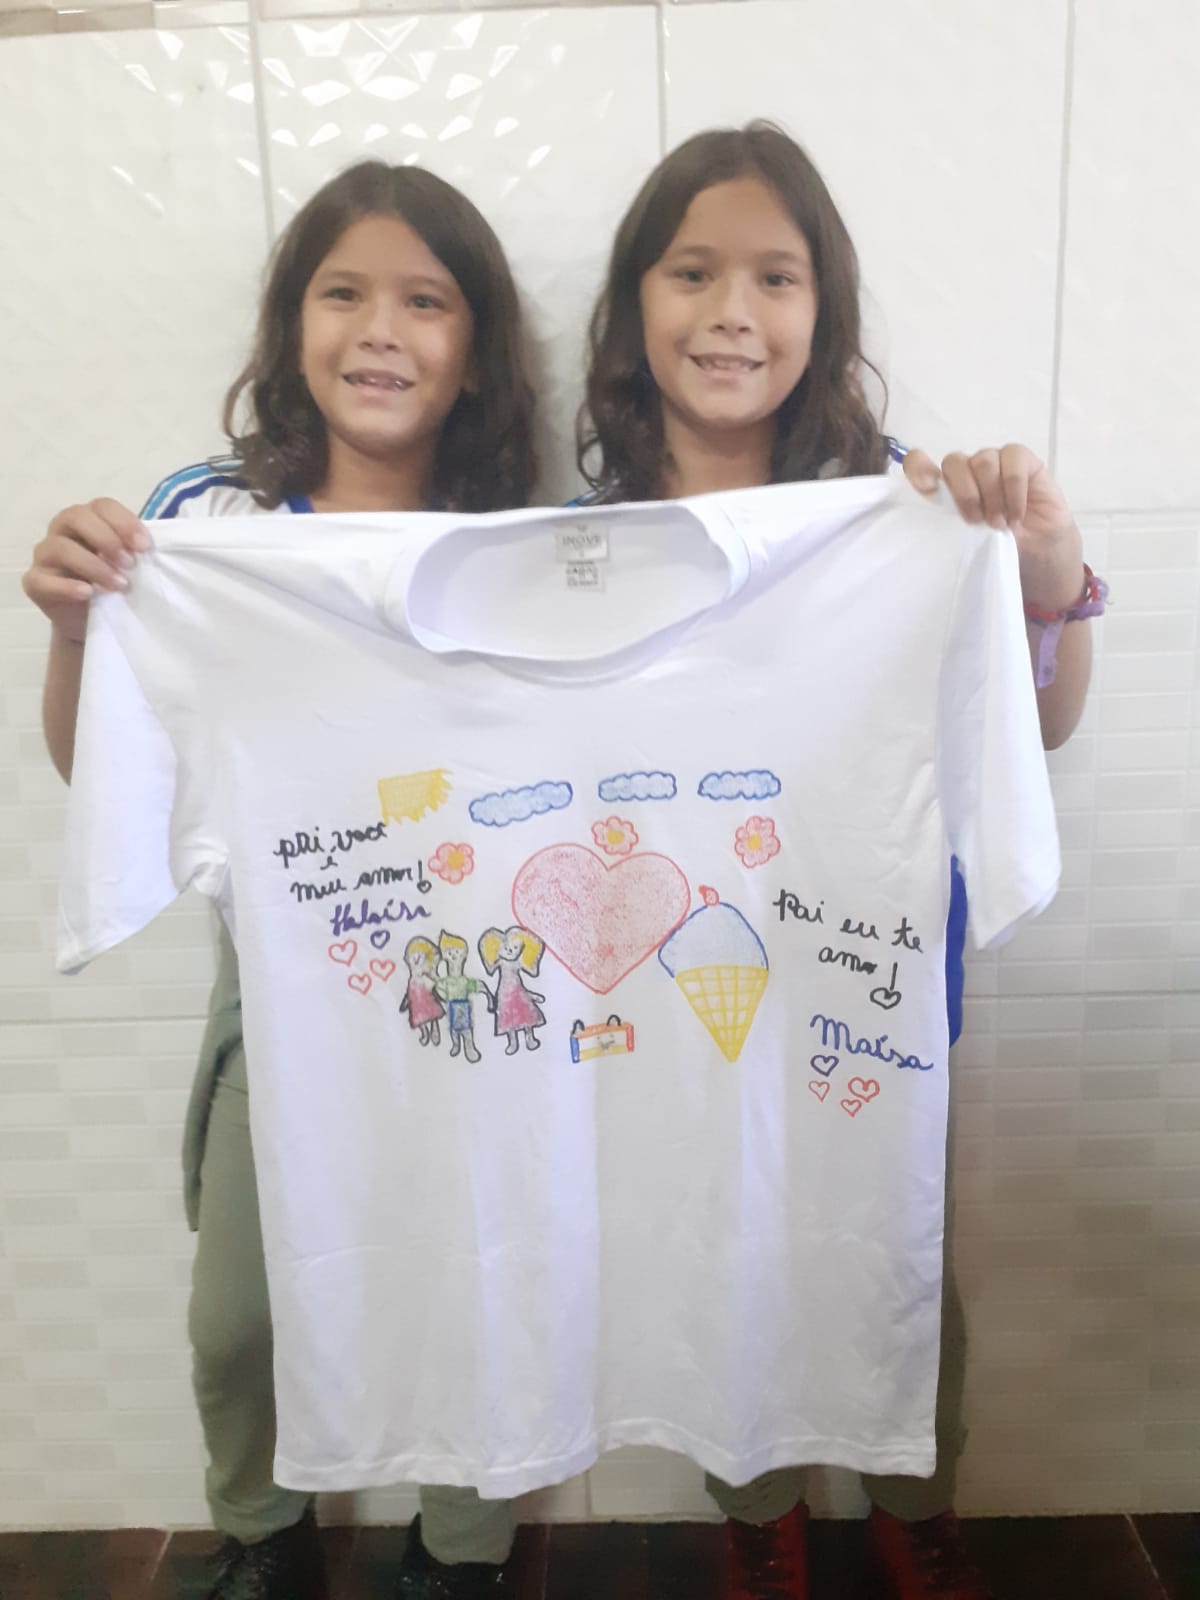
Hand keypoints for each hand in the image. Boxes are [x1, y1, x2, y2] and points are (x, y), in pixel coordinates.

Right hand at [22, 499, 148, 644]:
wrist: (91, 622)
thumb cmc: (111, 585)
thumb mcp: (128, 565)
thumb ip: (135, 551)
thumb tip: (155, 546)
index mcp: (87, 520)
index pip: (102, 506)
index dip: (124, 522)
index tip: (144, 546)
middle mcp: (62, 531)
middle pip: (76, 517)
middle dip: (106, 539)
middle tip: (130, 564)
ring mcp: (45, 555)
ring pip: (60, 547)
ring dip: (93, 565)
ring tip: (118, 585)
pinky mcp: (34, 582)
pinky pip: (42, 580)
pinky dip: (67, 586)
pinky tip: (88, 594)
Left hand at [904, 444, 1084, 611]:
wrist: (1039, 552)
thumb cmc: (998, 545)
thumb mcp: (967, 538)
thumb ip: (949, 523)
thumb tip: (933, 522)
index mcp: (947, 487)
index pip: (921, 463)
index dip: (919, 468)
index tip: (927, 489)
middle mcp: (968, 470)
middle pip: (955, 462)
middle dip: (964, 493)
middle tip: (976, 521)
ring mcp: (995, 461)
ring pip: (983, 461)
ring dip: (991, 495)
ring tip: (1000, 523)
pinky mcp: (1022, 460)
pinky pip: (1013, 461)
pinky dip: (1014, 489)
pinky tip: (1017, 513)